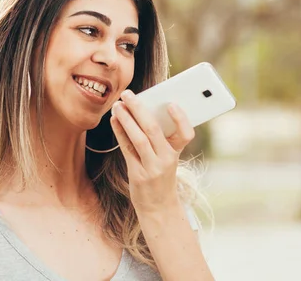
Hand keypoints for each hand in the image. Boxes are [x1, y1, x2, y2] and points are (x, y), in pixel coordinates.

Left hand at [110, 90, 194, 214]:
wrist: (159, 207)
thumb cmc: (162, 175)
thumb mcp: (168, 158)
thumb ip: (161, 138)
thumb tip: (142, 109)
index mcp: (177, 153)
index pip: (186, 134)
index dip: (180, 118)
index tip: (171, 103)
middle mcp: (167, 160)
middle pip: (153, 129)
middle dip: (139, 109)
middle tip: (128, 94)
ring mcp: (152, 168)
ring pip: (138, 138)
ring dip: (126, 119)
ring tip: (117, 105)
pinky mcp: (137, 174)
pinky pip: (127, 149)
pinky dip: (120, 132)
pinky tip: (114, 120)